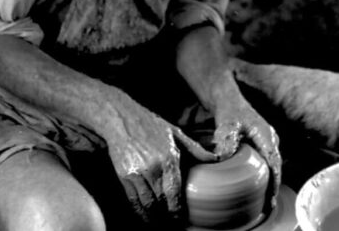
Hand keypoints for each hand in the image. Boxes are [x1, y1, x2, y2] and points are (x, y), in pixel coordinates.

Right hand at [105, 92, 216, 222]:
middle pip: (162, 203)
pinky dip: (140, 211)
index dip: (178, 211)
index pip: (175, 193)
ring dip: (154, 218)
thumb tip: (216, 158)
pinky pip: (133, 200)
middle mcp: (153, 167)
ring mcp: (137, 172)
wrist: (122, 118)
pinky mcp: (124, 175)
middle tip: (173, 225)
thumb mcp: (176, 132)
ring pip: (147, 205)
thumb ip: (195, 148)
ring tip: (160, 224)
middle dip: (167, 217)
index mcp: (169, 157)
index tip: (182, 219)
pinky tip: (146, 216)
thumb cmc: (151, 124)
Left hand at [213, 95, 281, 208]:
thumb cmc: (229, 112)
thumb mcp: (226, 126)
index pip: (274, 162)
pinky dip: (266, 172)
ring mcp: (268, 139)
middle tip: (269, 205)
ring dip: (271, 179)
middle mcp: (270, 138)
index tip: (272, 196)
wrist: (229, 100)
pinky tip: (261, 184)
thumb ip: (227, 141)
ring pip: (273, 162)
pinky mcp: (263, 141)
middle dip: (274, 184)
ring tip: (267, 200)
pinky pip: (267, 159)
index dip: (275, 180)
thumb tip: (224, 159)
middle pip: (276, 165)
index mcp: (265, 135)